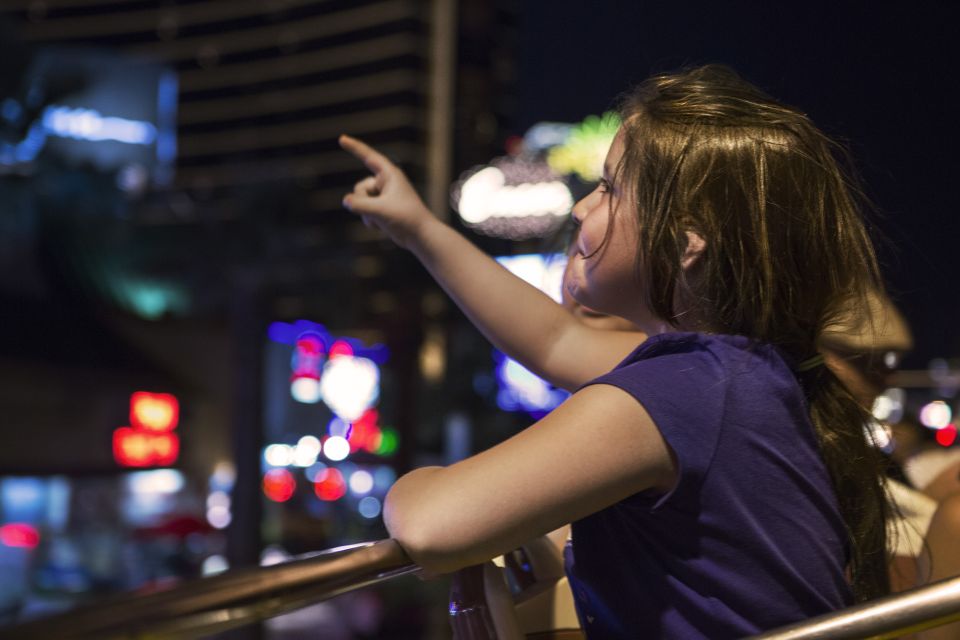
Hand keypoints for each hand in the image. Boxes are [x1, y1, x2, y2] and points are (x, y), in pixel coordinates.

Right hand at [339, 134, 434, 248]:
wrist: (420, 236)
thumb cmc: (406, 218)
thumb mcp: (380, 210)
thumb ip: (360, 205)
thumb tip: (346, 201)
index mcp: (390, 175)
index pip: (369, 157)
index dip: (354, 147)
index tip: (341, 139)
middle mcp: (386, 183)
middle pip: (360, 188)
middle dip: (363, 202)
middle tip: (379, 212)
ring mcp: (383, 196)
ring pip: (360, 201)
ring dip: (366, 213)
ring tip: (384, 220)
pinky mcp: (382, 208)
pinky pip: (365, 210)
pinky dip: (369, 219)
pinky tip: (382, 226)